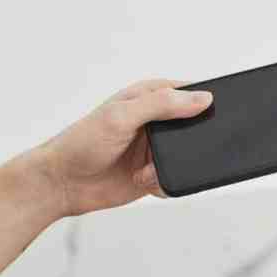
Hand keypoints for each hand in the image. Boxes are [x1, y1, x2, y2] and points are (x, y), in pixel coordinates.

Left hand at [34, 79, 212, 217]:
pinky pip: (175, 178)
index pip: (188, 92)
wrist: (62, 184)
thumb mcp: (122, 116)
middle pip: (194, 127)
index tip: (213, 110)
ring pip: (186, 156)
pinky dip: (164, 182)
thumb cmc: (81, 143)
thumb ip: (161, 105)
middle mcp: (154, 122)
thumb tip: (202, 98)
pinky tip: (143, 180)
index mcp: (148, 97)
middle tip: (173, 148)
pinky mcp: (154, 173)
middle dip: (191, 140)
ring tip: (148, 168)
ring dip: (173, 165)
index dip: (205, 99)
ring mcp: (155, 149)